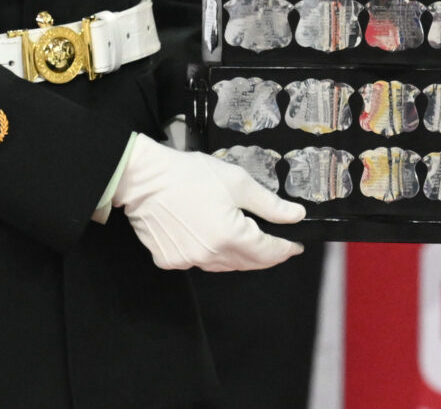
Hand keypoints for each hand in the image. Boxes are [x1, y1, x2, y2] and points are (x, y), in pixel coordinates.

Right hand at [113, 136, 305, 271]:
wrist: (144, 179)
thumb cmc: (191, 175)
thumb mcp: (238, 182)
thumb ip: (270, 205)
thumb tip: (296, 217)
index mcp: (230, 236)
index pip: (268, 252)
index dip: (285, 249)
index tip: (296, 246)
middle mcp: (210, 256)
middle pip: (248, 263)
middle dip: (266, 255)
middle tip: (277, 244)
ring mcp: (188, 262)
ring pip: (225, 266)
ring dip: (240, 256)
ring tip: (247, 239)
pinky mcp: (171, 261)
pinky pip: (200, 263)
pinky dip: (212, 254)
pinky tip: (212, 237)